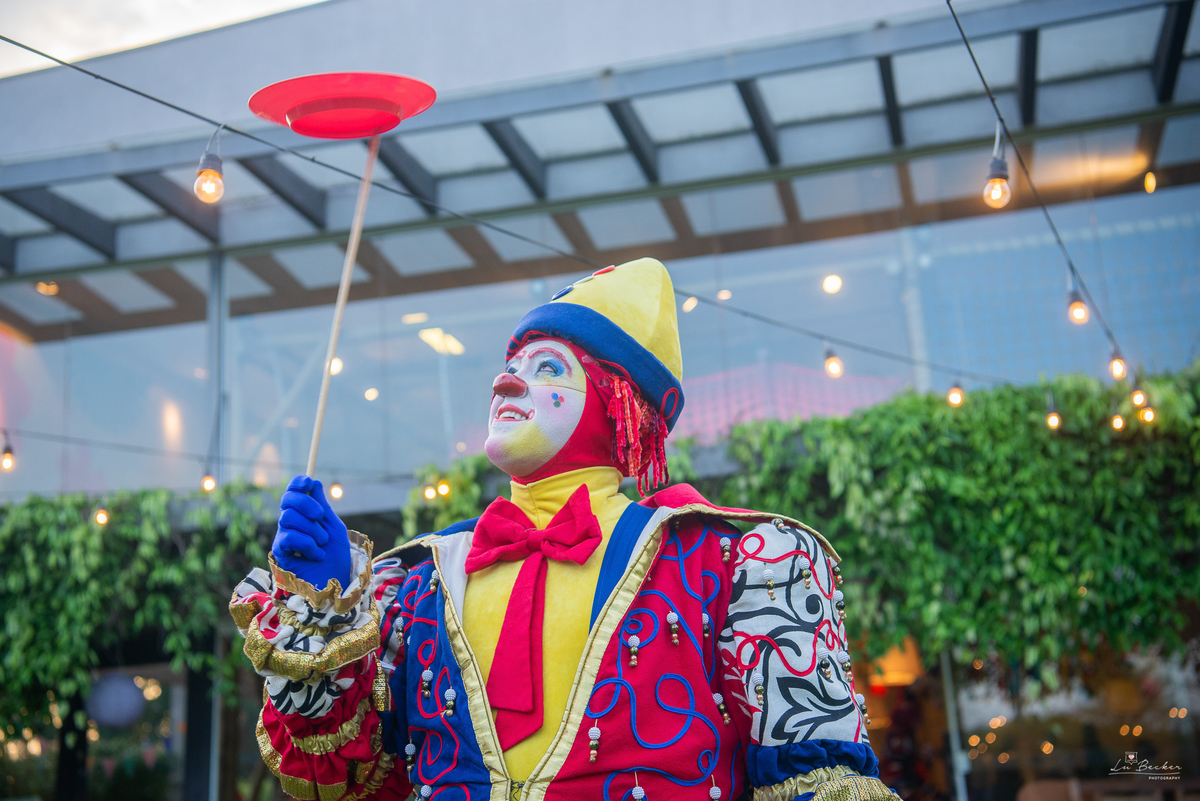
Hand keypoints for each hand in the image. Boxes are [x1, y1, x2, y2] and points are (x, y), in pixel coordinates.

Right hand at [272, 475, 351, 590]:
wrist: (336, 582)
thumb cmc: (337, 556)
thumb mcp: (333, 526)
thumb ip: (321, 505)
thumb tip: (312, 481)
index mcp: (302, 515)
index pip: (292, 493)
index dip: (297, 484)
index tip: (308, 481)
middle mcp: (289, 524)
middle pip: (287, 500)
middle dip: (307, 503)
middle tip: (321, 516)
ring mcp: (283, 538)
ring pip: (288, 517)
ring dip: (312, 529)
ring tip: (322, 544)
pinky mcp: (280, 553)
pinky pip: (289, 537)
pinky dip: (307, 544)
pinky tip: (316, 555)